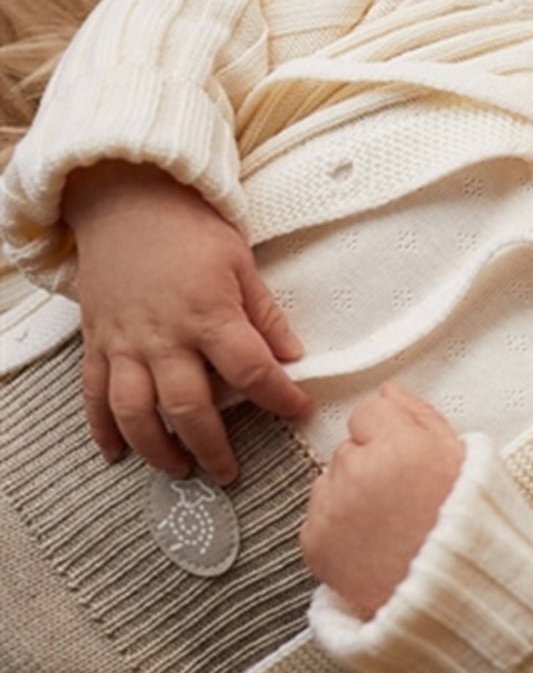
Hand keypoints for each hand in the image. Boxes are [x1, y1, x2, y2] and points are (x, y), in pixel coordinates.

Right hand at [63, 160, 309, 483]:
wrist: (126, 200)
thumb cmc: (189, 228)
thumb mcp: (241, 263)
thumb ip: (264, 315)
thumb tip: (293, 356)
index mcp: (210, 315)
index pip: (251, 370)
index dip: (278, 397)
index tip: (297, 411)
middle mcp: (165, 336)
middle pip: (189, 406)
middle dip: (212, 446)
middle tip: (229, 472)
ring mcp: (126, 342)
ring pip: (135, 411)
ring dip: (157, 448)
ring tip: (179, 469)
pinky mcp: (97, 341)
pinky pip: (94, 394)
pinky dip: (102, 428)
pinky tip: (117, 453)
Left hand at [301, 383, 465, 619]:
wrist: (452, 596)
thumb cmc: (467, 528)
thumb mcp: (463, 458)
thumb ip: (421, 416)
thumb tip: (390, 392)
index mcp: (400, 445)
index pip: (370, 411)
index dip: (390, 434)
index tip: (406, 456)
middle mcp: (358, 472)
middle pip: (350, 448)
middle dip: (370, 465)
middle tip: (402, 498)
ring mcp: (332, 509)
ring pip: (330, 482)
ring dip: (351, 495)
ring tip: (387, 526)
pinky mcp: (314, 543)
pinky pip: (318, 518)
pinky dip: (338, 529)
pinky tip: (371, 544)